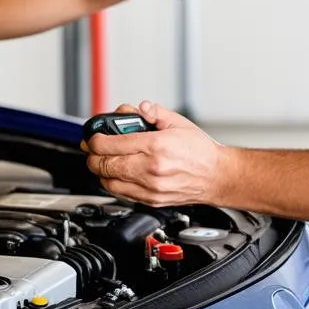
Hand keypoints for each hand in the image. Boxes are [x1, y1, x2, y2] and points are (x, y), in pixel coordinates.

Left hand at [84, 101, 236, 206]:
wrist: (217, 176)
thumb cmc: (200, 151)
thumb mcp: (178, 122)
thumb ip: (154, 113)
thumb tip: (138, 108)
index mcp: (156, 146)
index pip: (111, 145)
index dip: (95, 140)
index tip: (92, 137)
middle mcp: (151, 169)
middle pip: (105, 166)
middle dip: (92, 156)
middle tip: (92, 149)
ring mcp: (150, 188)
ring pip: (109, 183)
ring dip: (100, 172)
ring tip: (103, 161)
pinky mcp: (152, 200)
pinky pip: (122, 194)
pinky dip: (113, 184)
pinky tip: (117, 174)